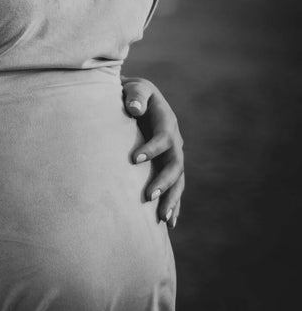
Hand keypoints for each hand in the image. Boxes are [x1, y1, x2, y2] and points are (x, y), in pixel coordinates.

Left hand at [121, 77, 183, 228]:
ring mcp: (174, 154)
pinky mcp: (168, 165)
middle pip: (175, 164)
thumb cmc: (132, 93)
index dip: (152, 148)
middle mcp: (175, 140)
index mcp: (167, 121)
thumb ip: (135, 96)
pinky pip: (175, 187)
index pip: (163, 137)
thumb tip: (135, 108)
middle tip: (148, 196)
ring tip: (161, 218)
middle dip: (164, 181)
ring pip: (178, 180)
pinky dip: (174, 204)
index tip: (134, 159)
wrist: (137, 99)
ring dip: (171, 198)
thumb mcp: (134, 88)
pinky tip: (168, 222)